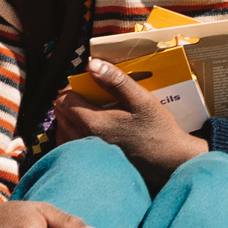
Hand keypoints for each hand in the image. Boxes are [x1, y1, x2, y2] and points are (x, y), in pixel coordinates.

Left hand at [53, 58, 207, 176]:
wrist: (167, 162)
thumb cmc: (157, 130)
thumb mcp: (141, 100)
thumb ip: (115, 81)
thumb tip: (92, 64)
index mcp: (93, 122)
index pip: (64, 99)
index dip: (73, 87)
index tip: (88, 84)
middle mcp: (83, 140)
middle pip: (60, 113)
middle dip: (71, 99)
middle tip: (93, 95)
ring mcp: (86, 154)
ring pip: (62, 129)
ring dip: (71, 116)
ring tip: (92, 111)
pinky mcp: (90, 163)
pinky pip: (68, 144)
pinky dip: (73, 132)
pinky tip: (91, 129)